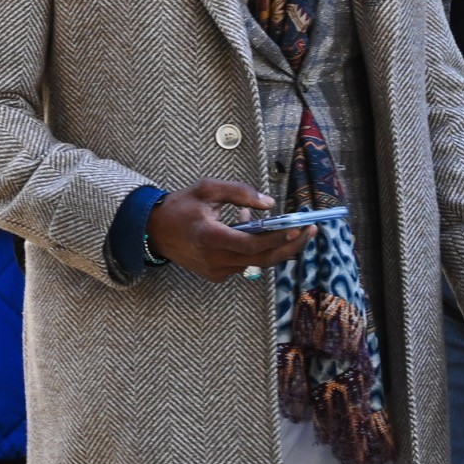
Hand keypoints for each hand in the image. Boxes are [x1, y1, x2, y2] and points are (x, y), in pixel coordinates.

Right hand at [146, 181, 311, 283]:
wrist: (153, 231)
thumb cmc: (180, 206)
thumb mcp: (207, 188)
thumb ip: (239, 192)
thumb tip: (269, 204)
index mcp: (209, 236)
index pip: (252, 244)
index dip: (278, 238)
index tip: (299, 228)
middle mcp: (213, 258)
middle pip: (262, 259)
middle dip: (290, 246)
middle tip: (309, 232)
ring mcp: (214, 270)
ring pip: (256, 263)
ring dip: (271, 245)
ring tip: (279, 225)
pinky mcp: (215, 275)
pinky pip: (244, 264)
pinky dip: (254, 250)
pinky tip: (249, 232)